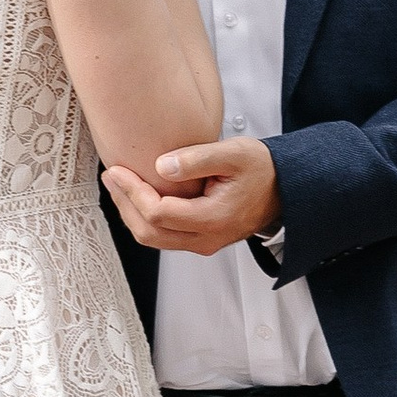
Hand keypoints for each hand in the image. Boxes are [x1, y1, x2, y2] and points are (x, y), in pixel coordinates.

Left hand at [102, 134, 278, 257]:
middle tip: (111, 177)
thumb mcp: (233, 153)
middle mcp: (207, 238)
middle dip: (124, 204)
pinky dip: (145, 217)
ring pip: (154, 238)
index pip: (158, 214)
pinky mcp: (200, 239)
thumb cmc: (262, 169)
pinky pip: (164, 236)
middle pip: (149, 233)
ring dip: (132, 212)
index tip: (118, 170)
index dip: (132, 192)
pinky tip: (138, 195)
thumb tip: (161, 166)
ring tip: (119, 185)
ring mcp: (203, 243)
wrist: (284, 188)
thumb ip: (197, 159)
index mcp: (214, 218)